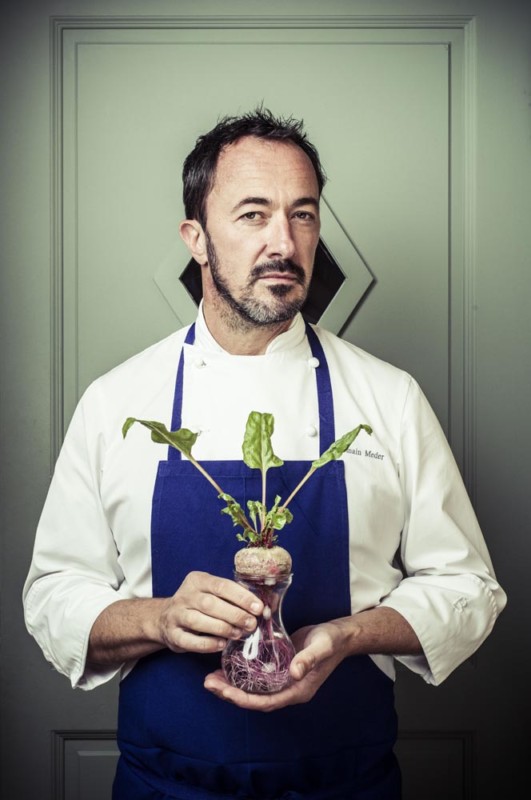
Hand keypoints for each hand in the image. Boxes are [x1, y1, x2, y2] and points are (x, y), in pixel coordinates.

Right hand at [158, 571, 263, 653]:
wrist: (166, 618)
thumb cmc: (200, 605)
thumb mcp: (215, 594)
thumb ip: (237, 598)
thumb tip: (269, 605)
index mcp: (198, 580)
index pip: (222, 586)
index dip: (242, 597)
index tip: (259, 608)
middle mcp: (185, 595)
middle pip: (210, 603)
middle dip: (235, 614)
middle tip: (251, 624)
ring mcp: (176, 614)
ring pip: (198, 621)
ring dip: (222, 628)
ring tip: (238, 634)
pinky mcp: (172, 634)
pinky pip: (189, 640)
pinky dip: (207, 644)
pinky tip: (221, 645)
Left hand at [204, 620, 348, 710]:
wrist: (339, 636)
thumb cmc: (331, 642)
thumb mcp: (322, 647)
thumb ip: (309, 659)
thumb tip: (293, 672)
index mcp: (297, 691)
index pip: (266, 702)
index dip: (244, 699)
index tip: (224, 692)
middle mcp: (287, 689)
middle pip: (254, 698)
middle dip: (230, 693)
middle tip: (208, 683)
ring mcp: (282, 680)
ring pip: (252, 688)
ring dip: (231, 684)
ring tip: (210, 677)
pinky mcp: (278, 667)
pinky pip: (256, 675)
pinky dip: (241, 672)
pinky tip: (227, 664)